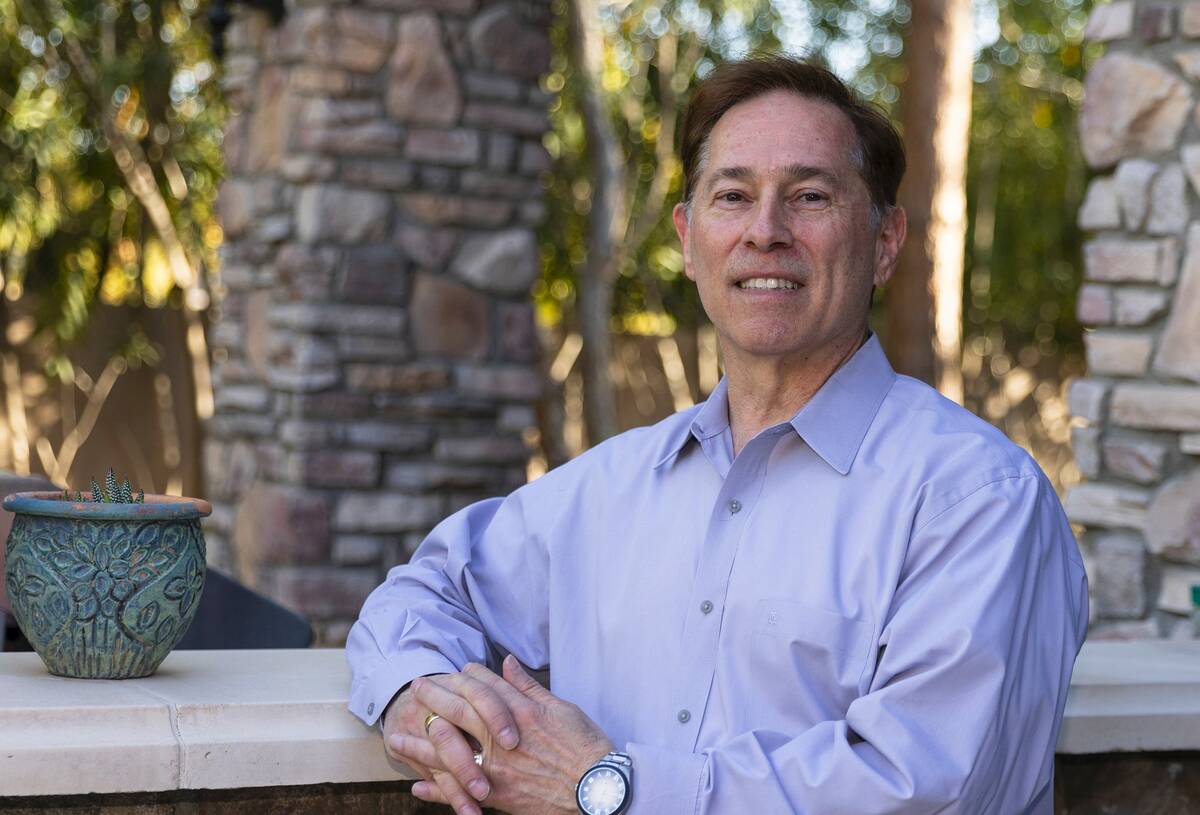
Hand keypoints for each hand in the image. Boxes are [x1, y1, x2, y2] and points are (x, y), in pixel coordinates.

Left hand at [394, 656, 613, 814]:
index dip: (469, 675)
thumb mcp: (561, 708)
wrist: (597, 788)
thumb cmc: (585, 746)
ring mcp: (497, 768)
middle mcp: (502, 737)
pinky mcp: (498, 795)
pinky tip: (417, 786)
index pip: (485, 686)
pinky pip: (459, 791)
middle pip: (458, 711)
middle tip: (415, 689)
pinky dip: (437, 790)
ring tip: (396, 740)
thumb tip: (507, 663)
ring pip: (449, 753)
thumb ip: (528, 688)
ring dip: (420, 746)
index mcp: (519, 712)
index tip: (458, 670)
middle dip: (434, 698)